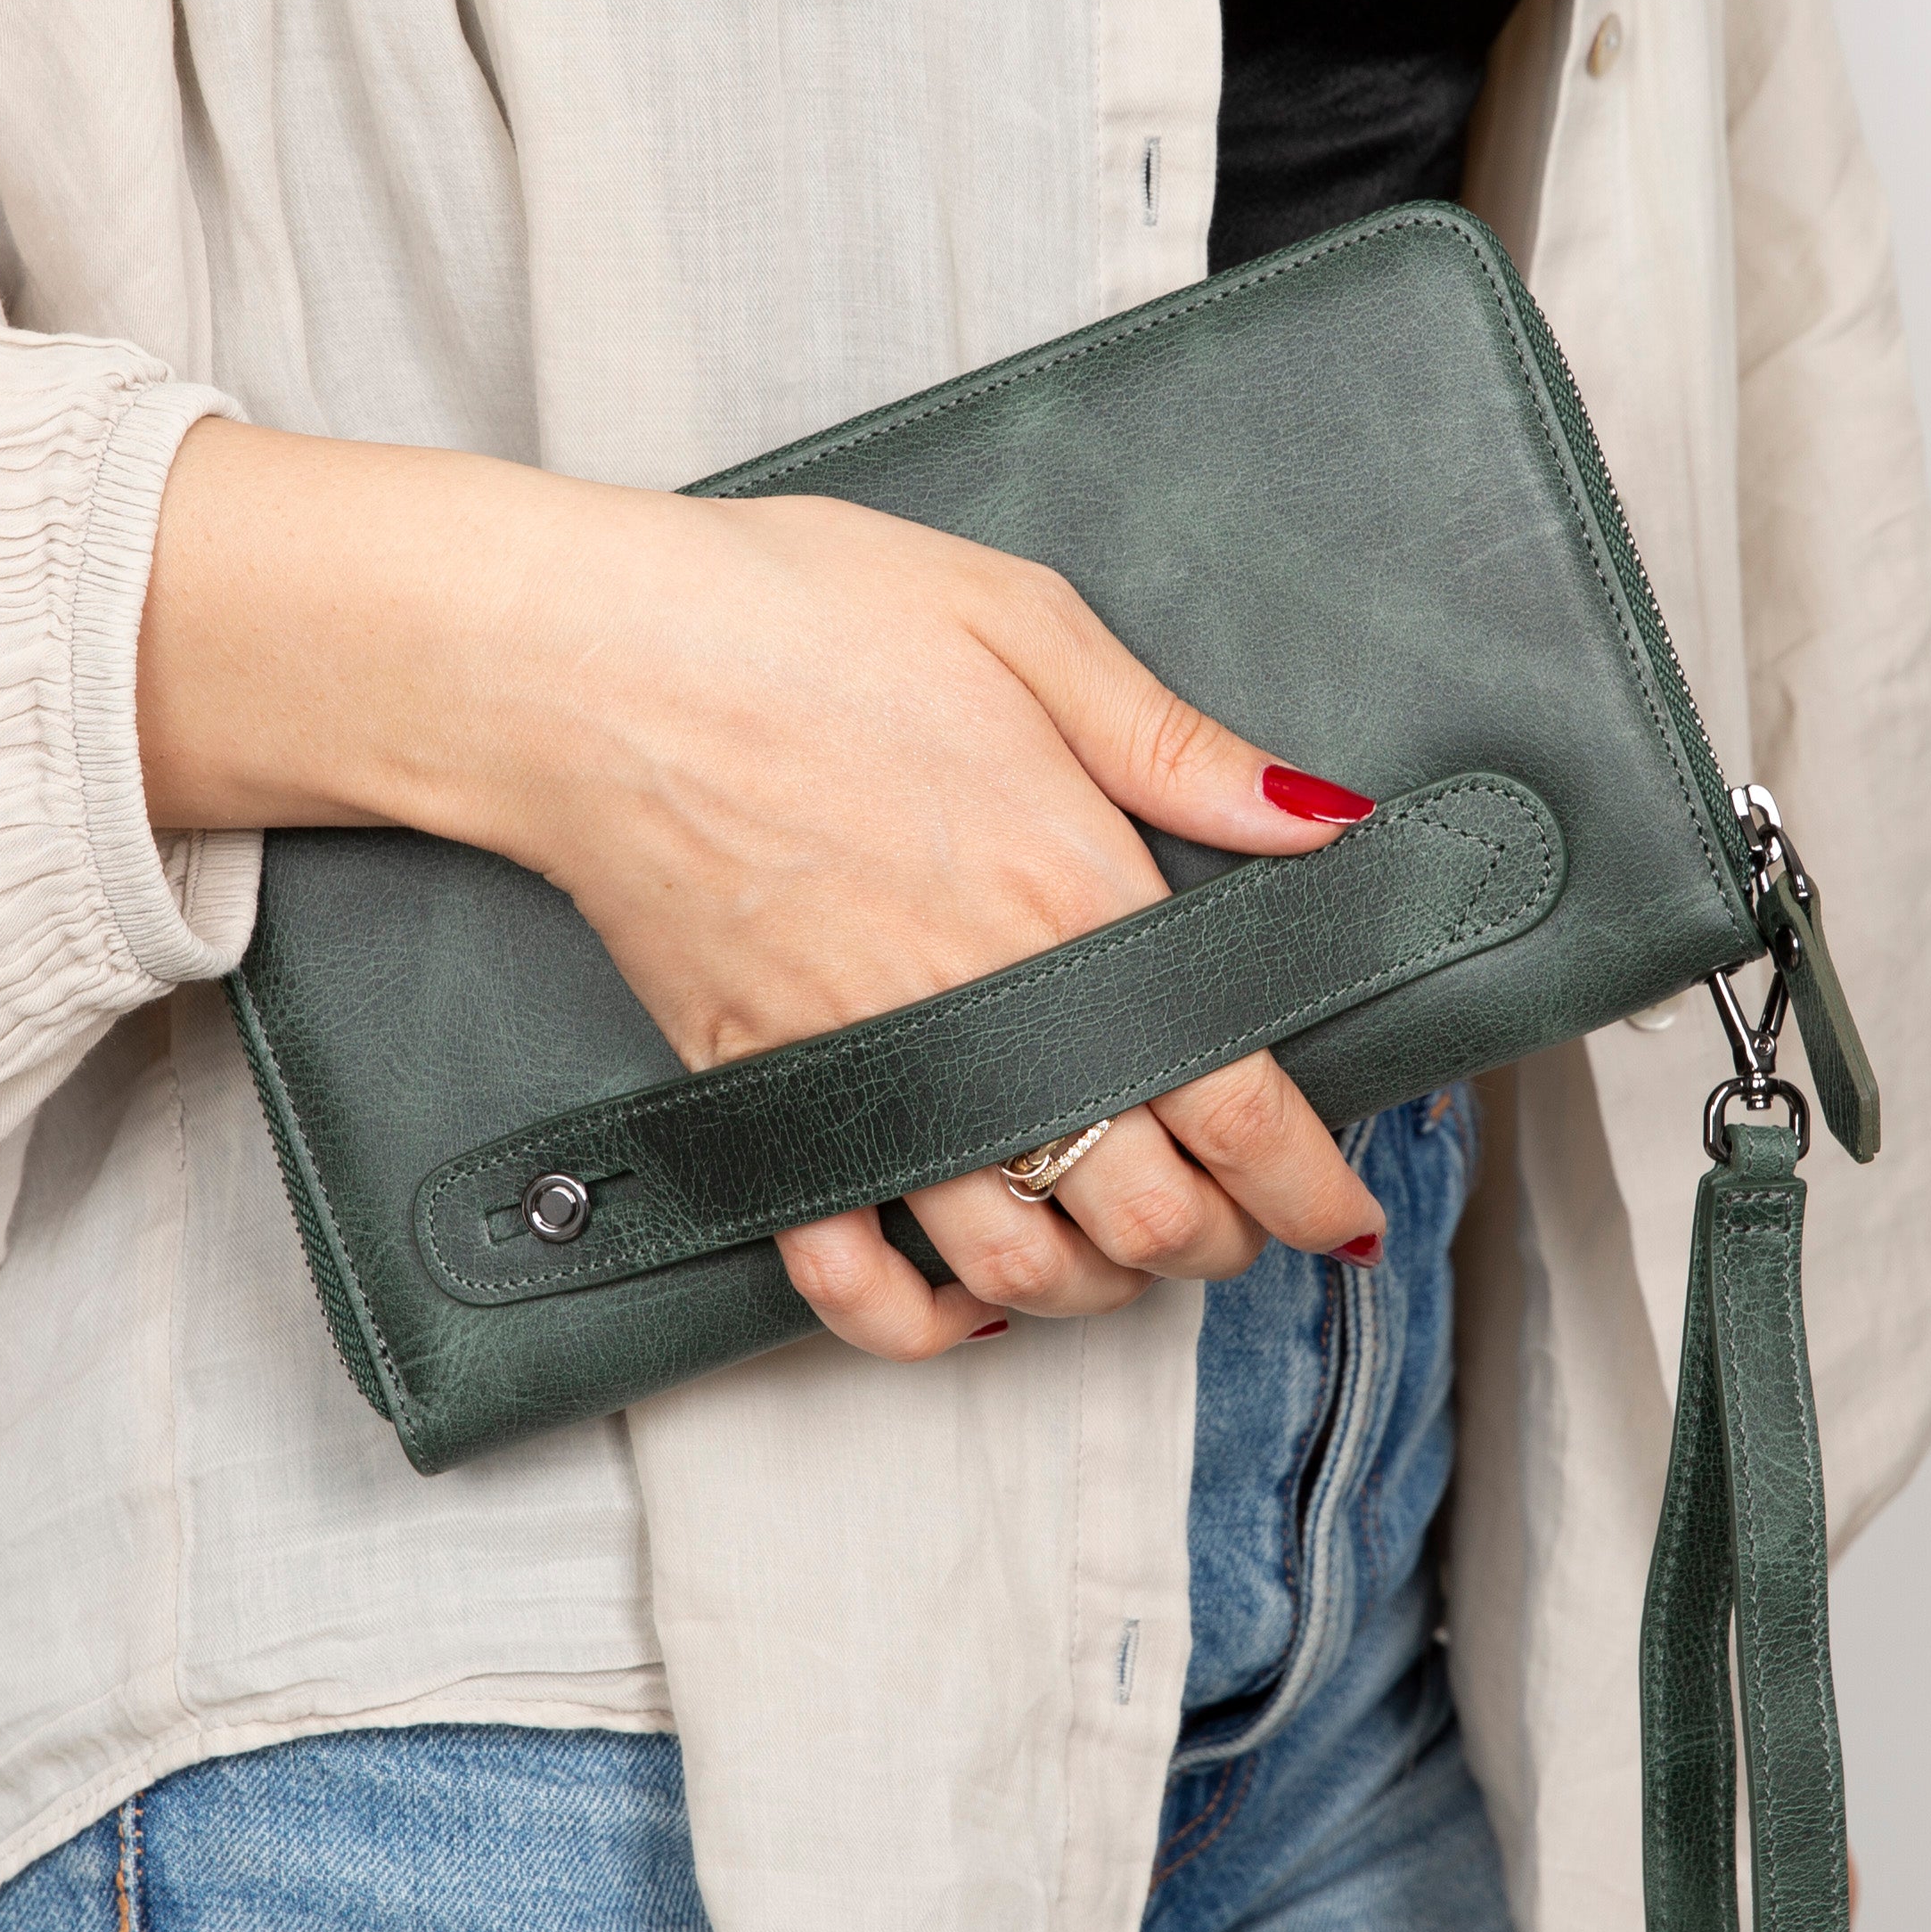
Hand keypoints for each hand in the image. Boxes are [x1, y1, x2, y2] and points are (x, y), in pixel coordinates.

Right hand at [135, 422, 1389, 1351]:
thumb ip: (1177, 744)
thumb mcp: (1020, 620)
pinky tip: (968, 1294)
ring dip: (1094, 1283)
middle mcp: (983, 1013)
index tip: (1344, 1208)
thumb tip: (1324, 821)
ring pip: (1019, 1264)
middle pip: (1146, 1213)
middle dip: (1219, 1238)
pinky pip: (848, 1274)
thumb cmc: (794, 614)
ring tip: (1121, 1247)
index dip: (1313, 1182)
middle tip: (1241, 1217)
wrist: (586, 661)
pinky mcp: (765, 1097)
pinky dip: (922, 1317)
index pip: (1240, 1105)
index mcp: (1072, 894)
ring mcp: (868, 1071)